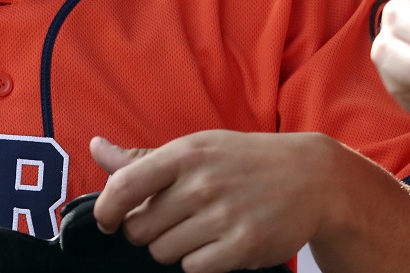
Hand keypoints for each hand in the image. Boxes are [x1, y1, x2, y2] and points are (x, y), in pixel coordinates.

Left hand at [91, 130, 333, 272]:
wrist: (312, 178)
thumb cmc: (244, 161)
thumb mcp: (195, 148)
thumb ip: (142, 158)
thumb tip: (97, 148)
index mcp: (184, 155)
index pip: (125, 185)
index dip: (106, 209)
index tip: (107, 221)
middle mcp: (201, 184)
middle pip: (140, 228)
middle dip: (145, 232)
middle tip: (169, 222)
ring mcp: (224, 216)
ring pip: (164, 252)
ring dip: (173, 247)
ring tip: (197, 230)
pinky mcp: (244, 246)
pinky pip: (194, 268)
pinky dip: (198, 262)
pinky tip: (214, 245)